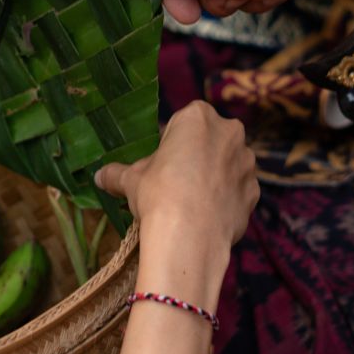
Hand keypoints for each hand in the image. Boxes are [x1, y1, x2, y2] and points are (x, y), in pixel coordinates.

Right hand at [95, 101, 258, 245]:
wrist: (190, 236)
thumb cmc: (158, 193)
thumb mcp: (131, 180)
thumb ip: (117, 173)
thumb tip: (99, 177)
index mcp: (198, 117)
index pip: (182, 123)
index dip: (170, 145)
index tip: (160, 165)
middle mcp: (229, 132)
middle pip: (209, 140)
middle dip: (196, 156)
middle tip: (175, 182)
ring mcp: (246, 163)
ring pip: (227, 164)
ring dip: (214, 177)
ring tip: (192, 202)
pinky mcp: (255, 192)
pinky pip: (237, 190)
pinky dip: (225, 199)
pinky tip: (207, 215)